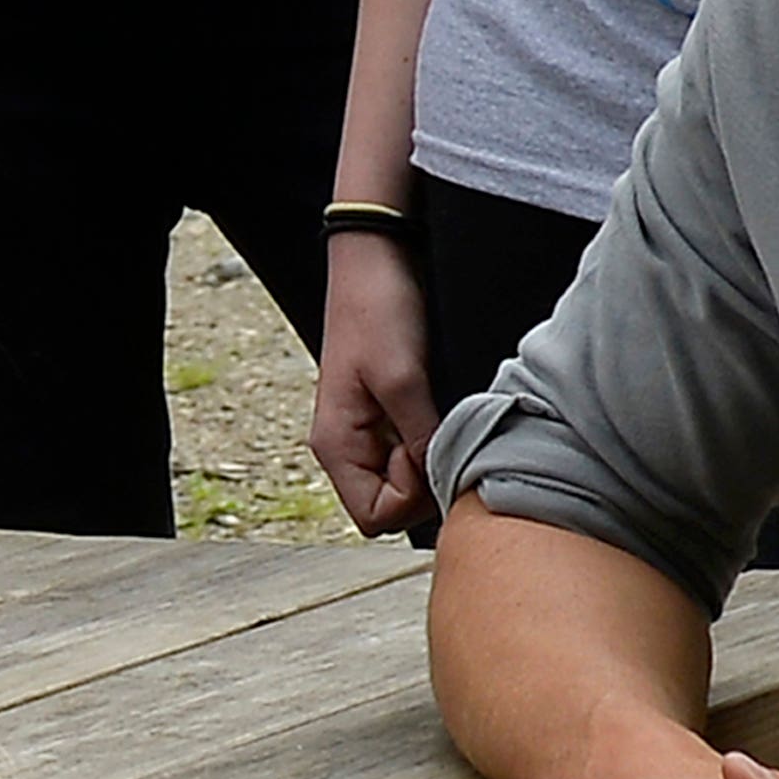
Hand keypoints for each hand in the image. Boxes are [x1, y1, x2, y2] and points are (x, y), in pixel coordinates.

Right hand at [311, 230, 437, 534]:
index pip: (374, 518)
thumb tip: (443, 483)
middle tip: (441, 433)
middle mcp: (345, 447)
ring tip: (442, 415)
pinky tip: (440, 409)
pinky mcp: (384, 416)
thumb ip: (421, 438)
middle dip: (423, 483)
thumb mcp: (403, 378)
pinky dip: (432, 441)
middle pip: (391, 507)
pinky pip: (410, 453)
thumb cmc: (377, 311)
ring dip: (429, 460)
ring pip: (404, 482)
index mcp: (334, 446)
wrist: (374, 260)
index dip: (410, 498)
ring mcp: (365, 433)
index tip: (426, 450)